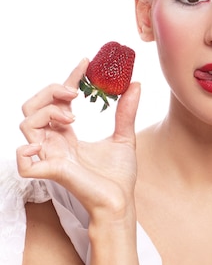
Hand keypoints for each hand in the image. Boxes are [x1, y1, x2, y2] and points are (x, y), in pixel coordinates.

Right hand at [17, 59, 140, 220]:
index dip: (68, 78)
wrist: (120, 202)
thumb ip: (125, 112)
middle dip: (49, 91)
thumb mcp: (123, 137)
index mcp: (66, 135)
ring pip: (26, 124)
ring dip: (47, 111)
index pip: (58, 100)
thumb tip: (136, 84)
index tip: (86, 62)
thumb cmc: (118, 177)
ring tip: (72, 115)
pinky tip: (46, 141)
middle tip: (75, 92)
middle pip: (32, 107)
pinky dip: (26, 149)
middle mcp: (54, 143)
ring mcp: (49, 156)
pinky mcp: (50, 172)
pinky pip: (22, 160)